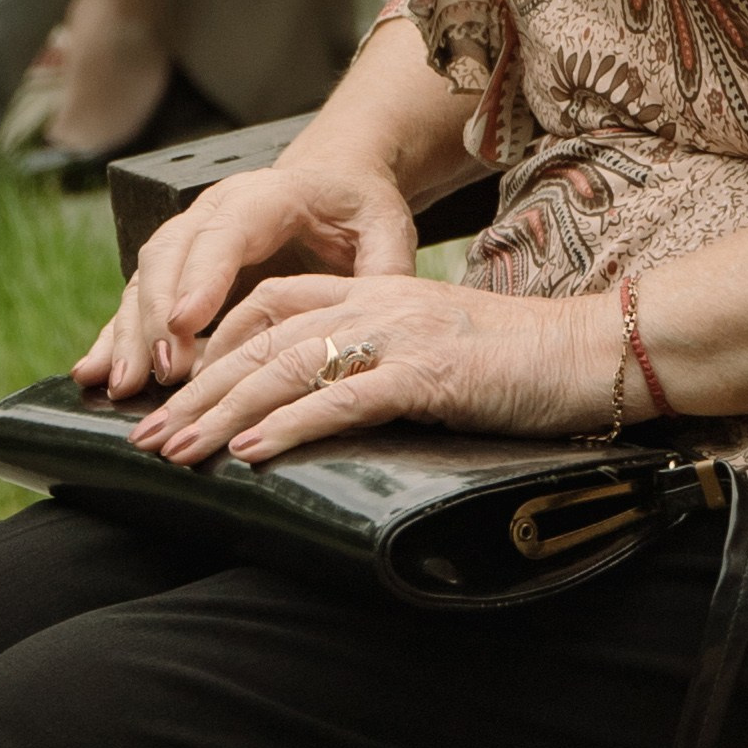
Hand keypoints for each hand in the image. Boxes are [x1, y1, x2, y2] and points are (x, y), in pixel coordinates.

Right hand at [76, 149, 423, 397]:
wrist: (334, 182)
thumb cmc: (360, 208)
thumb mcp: (386, 227)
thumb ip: (385, 267)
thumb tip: (376, 320)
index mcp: (267, 195)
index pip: (227, 232)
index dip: (203, 278)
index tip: (185, 323)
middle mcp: (215, 211)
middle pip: (171, 256)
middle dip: (158, 315)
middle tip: (163, 374)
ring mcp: (189, 239)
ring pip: (144, 279)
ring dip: (130, 334)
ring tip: (125, 386)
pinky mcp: (176, 271)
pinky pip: (136, 301)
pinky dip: (114, 337)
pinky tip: (93, 372)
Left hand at [124, 268, 612, 464]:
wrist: (600, 352)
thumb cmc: (527, 363)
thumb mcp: (439, 349)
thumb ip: (382, 363)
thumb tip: (323, 411)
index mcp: (380, 291)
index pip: (272, 306)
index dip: (213, 346)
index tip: (173, 393)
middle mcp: (380, 303)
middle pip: (262, 339)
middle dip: (197, 389)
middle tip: (147, 435)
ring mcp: (403, 334)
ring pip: (287, 368)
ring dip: (221, 414)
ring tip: (176, 451)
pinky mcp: (429, 373)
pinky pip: (342, 399)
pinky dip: (288, 428)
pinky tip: (250, 456)